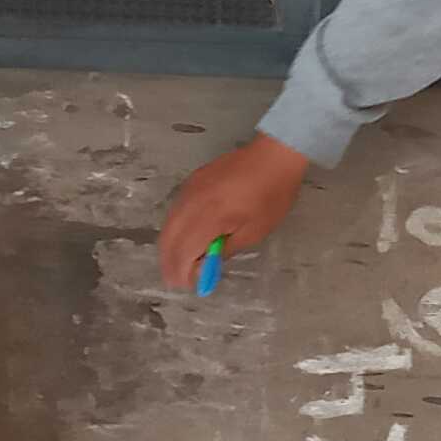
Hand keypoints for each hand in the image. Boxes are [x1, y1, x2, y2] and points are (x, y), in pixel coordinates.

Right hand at [155, 134, 312, 291]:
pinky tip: (185, 237)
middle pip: (168, 238)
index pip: (182, 252)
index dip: (181, 272)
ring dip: (170, 246)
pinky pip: (175, 210)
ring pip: (168, 224)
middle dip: (170, 262)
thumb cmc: (270, 197)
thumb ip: (224, 250)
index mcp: (207, 218)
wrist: (273, 156)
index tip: (187, 285)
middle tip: (178, 279)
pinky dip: (175, 228)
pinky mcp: (192, 181)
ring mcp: (189, 190)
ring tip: (181, 262)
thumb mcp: (253, 232)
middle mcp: (191, 203)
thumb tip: (204, 266)